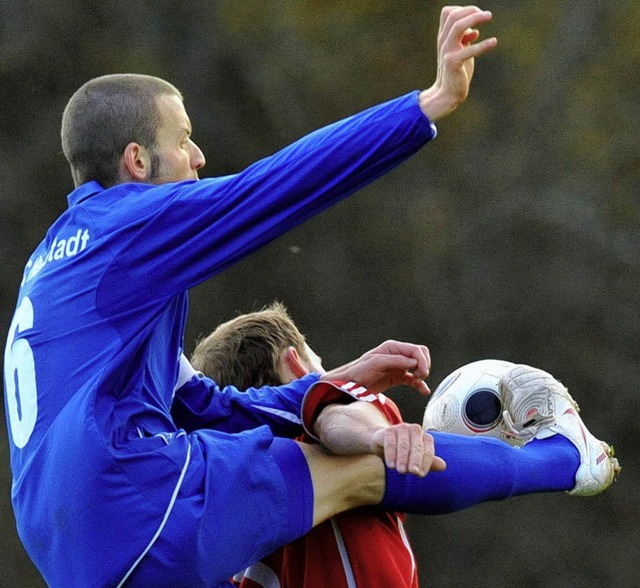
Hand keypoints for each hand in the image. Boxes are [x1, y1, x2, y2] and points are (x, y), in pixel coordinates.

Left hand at [322, 339, 431, 394]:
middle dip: (424, 365)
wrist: (350, 385)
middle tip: (420, 376)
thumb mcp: (376, 363)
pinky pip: (414, 379)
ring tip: (418, 382)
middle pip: (420, 355)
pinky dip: (420, 384)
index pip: (416, 350)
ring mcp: (398, 366)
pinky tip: (424, 391)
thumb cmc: (360, 371)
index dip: (422, 361)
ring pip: (419, 366)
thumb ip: (395, 361)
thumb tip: (414, 362)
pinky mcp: (397, 377)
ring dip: (422, 374)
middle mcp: (397, 355)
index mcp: (392, 347)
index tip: (422, 373)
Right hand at [371, 425, 446, 476]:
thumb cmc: (403, 452)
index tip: (421, 474)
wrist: (382, 442)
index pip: (428, 450)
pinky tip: (391, 465)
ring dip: (402, 459)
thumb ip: (428, 462)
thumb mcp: (416, 458)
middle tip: (413, 472)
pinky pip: (390, 443)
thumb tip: (443, 466)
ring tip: (401, 471)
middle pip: (417, 447)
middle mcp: (415, 430)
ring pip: (404, 445)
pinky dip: (391, 454)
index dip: (426, 462)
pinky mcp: (388, 431)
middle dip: (415, 460)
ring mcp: (401, 428)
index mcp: (424, 437)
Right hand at [419, 5, 496, 120]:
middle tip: (487, 15)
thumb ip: (465, 40)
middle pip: (454, 16)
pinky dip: (483, 45)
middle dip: (472, 10)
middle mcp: (443, 42)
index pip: (448, 13)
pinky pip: (469, 50)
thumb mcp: (460, 53)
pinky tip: (494, 42)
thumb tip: (475, 31)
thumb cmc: (456, 72)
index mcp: (444, 38)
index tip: (477, 15)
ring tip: (489, 16)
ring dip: (475, 18)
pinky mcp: (453, 63)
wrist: (447, 93)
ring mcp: (447, 52)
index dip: (463, 9)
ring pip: (458, 27)